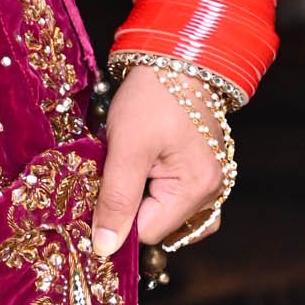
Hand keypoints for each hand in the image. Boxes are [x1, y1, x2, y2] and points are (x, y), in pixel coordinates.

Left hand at [90, 64, 228, 256]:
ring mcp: (211, 181)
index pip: (148, 233)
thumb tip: (105, 248)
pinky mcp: (204, 168)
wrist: (176, 56)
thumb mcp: (126, 147)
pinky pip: (180, 199)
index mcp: (196, 190)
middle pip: (162, 228)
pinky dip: (158, 195)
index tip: (92, 201)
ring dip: (144, 204)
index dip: (115, 223)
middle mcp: (212, 192)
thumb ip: (116, 199)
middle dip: (130, 212)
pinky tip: (141, 176)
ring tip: (125, 176)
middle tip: (107, 180)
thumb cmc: (152, 96)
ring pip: (171, 216)